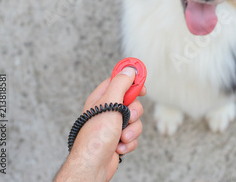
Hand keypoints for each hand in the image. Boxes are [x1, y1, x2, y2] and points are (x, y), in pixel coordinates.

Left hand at [56, 67, 146, 181]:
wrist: (93, 165)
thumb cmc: (96, 136)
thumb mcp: (110, 104)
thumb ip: (121, 84)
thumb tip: (129, 69)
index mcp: (102, 98)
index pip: (119, 81)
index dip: (132, 80)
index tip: (142, 83)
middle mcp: (108, 110)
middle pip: (132, 102)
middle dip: (135, 112)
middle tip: (128, 116)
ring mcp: (114, 125)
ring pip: (136, 120)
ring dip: (132, 130)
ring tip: (121, 137)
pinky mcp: (119, 139)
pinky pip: (134, 135)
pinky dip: (129, 142)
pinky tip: (119, 147)